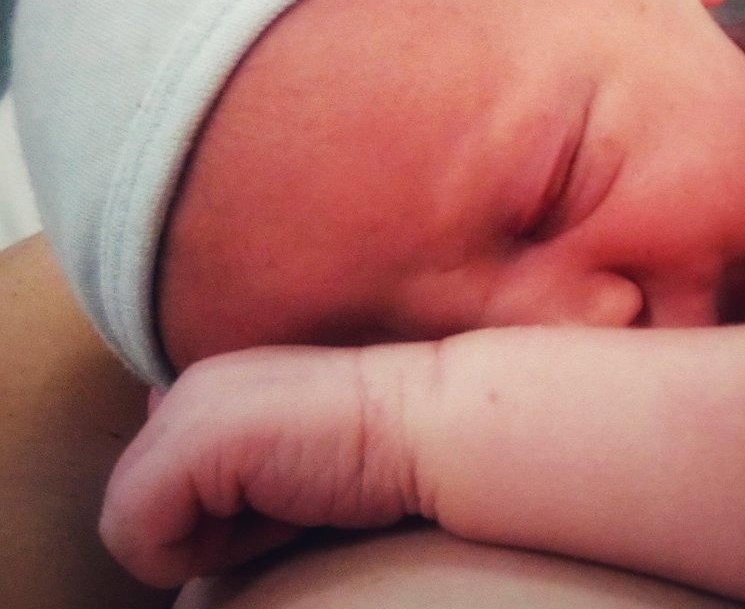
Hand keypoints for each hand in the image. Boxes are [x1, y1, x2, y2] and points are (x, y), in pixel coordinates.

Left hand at [100, 345, 423, 586]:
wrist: (423, 422)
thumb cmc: (367, 451)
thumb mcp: (281, 458)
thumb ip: (226, 464)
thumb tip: (185, 494)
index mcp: (208, 383)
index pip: (154, 475)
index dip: (206, 510)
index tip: (277, 490)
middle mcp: (187, 383)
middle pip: (137, 501)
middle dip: (201, 529)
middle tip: (282, 503)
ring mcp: (188, 406)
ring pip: (129, 520)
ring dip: (204, 542)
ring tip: (280, 505)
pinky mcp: (195, 441)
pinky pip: (136, 533)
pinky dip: (194, 554)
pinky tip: (269, 515)